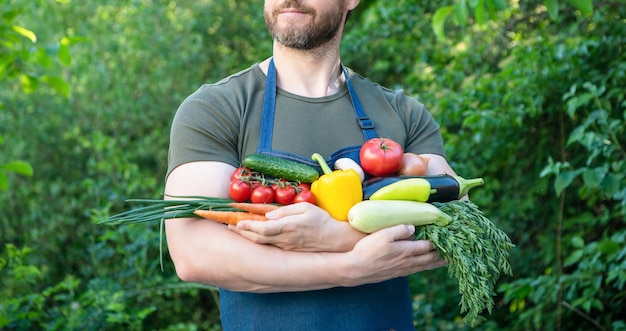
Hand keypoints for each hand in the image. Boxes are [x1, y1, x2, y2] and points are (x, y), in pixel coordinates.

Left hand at [229, 202, 365, 251]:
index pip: (264, 228)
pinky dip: (257, 239)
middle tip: (228, 226)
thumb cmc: (322, 220)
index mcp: (288, 227)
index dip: (249, 226)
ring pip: (261, 242)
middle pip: (258, 237)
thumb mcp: (306, 208)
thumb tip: (269, 214)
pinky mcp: (287, 249)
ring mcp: (285, 246)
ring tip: (235, 229)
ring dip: (247, 236)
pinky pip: (268, 245)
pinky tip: (251, 235)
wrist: (335, 241)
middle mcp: (284, 239)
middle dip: (242, 232)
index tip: (237, 222)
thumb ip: (286, 210)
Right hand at [344, 224, 445, 283]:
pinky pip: (418, 269)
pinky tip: (427, 264)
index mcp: (407, 250)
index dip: (442, 240)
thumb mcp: (382, 234)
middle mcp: (409, 262)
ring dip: (439, 262)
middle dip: (445, 253)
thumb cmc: (367, 250)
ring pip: (426, 265)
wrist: (355, 270)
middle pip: (432, 258)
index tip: (452, 234)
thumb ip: (399, 229)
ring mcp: (404, 269)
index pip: (430, 245)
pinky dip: (428, 266)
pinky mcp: (398, 273)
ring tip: (449, 259)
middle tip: (458, 249)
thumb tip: (413, 226)